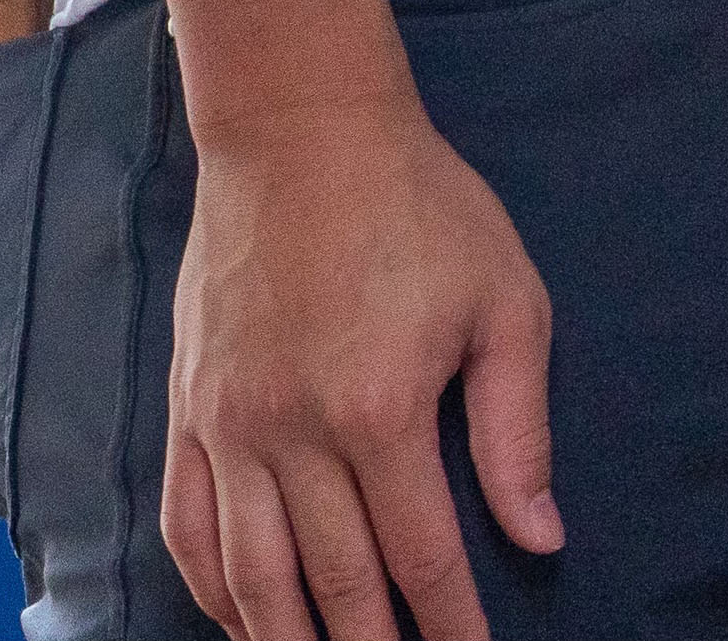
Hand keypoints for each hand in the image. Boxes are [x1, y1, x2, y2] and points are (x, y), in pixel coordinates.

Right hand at [162, 96, 556, 640]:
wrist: (302, 137)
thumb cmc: (422, 209)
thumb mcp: (507, 302)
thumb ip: (518, 430)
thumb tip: (540, 533)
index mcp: (380, 410)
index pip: (420, 555)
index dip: (449, 621)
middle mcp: (291, 434)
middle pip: (330, 584)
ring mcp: (228, 428)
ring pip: (247, 575)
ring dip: (283, 638)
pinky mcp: (188, 413)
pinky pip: (188, 528)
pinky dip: (212, 589)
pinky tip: (241, 617)